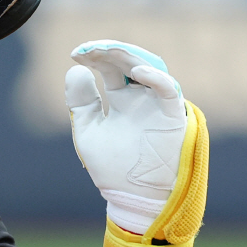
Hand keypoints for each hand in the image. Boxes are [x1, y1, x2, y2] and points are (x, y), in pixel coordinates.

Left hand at [65, 40, 186, 233]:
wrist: (136, 197)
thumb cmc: (113, 167)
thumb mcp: (89, 132)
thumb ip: (81, 103)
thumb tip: (75, 70)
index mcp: (121, 98)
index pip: (108, 67)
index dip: (93, 56)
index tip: (76, 54)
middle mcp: (140, 96)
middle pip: (126, 61)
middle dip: (108, 50)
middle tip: (89, 49)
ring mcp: (156, 103)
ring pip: (147, 67)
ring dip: (128, 56)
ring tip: (107, 51)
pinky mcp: (171, 114)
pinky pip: (168, 89)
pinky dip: (155, 77)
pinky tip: (136, 71)